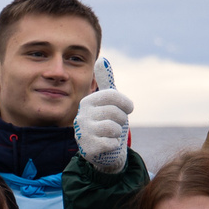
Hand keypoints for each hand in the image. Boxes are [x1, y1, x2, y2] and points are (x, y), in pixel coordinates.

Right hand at [74, 59, 132, 173]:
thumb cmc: (107, 121)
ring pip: (114, 128)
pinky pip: (111, 143)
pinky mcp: (87, 148)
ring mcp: (82, 132)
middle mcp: (81, 115)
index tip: (127, 109)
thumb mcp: (108, 101)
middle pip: (116, 113)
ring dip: (118, 133)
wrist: (103, 149)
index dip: (126, 104)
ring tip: (110, 134)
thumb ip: (106, 81)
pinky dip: (114, 144)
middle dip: (122, 120)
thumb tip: (101, 59)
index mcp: (88, 101)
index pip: (113, 96)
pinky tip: (107, 144)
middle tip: (115, 125)